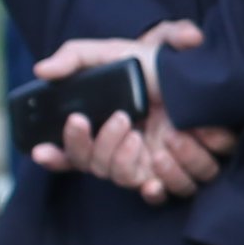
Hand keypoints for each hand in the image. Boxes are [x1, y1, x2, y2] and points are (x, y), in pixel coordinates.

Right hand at [34, 25, 228, 203]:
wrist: (202, 76)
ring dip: (129, 160)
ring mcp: (149, 165)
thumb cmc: (156, 65)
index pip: (69, 151)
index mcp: (100, 129)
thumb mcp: (115, 52)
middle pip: (95, 167)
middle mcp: (121, 151)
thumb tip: (42, 70)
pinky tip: (162, 160)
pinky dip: (163, 181)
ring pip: (127, 180)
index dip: (53, 156)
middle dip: (101, 146)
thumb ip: (76, 57)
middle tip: (121, 119)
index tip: (41, 150)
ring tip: (145, 134)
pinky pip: (166, 193)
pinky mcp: (179, 173)